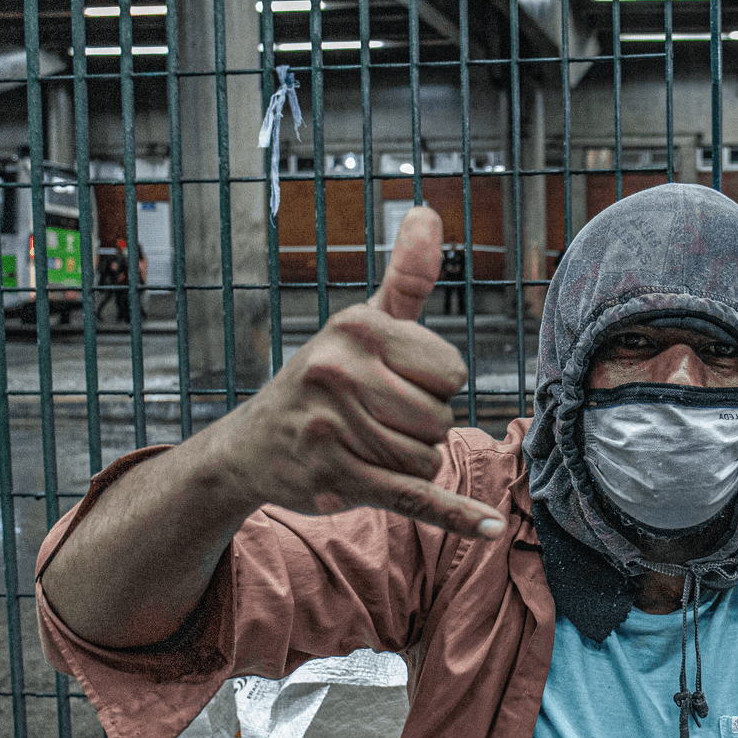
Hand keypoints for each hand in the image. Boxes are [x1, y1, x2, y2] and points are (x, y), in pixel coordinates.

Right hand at [197, 206, 506, 539]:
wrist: (250, 447)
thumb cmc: (323, 379)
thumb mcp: (361, 324)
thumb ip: (404, 277)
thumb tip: (427, 211)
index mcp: (355, 327)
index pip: (451, 371)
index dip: (433, 385)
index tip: (392, 383)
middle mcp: (338, 372)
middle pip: (441, 418)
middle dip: (421, 428)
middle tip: (374, 420)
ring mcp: (334, 429)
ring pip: (428, 458)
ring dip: (410, 463)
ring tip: (366, 447)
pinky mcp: (336, 481)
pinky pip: (414, 497)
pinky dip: (454, 515)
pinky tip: (487, 526)